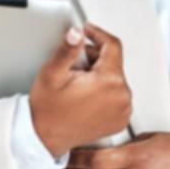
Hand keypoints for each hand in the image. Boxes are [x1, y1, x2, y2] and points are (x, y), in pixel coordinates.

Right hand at [28, 23, 131, 158]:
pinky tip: (86, 96)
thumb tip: (76, 33)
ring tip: (78, 83)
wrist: (45, 138)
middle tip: (73, 65)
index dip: (98, 34)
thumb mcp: (52, 74)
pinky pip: (117, 95)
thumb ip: (67, 50)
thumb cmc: (48, 110)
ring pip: (115, 78)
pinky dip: (105, 90)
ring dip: (99, 74)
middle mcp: (122, 96)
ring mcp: (124, 110)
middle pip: (113, 62)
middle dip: (94, 58)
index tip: (87, 31)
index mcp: (109, 82)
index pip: (112, 46)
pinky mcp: (121, 119)